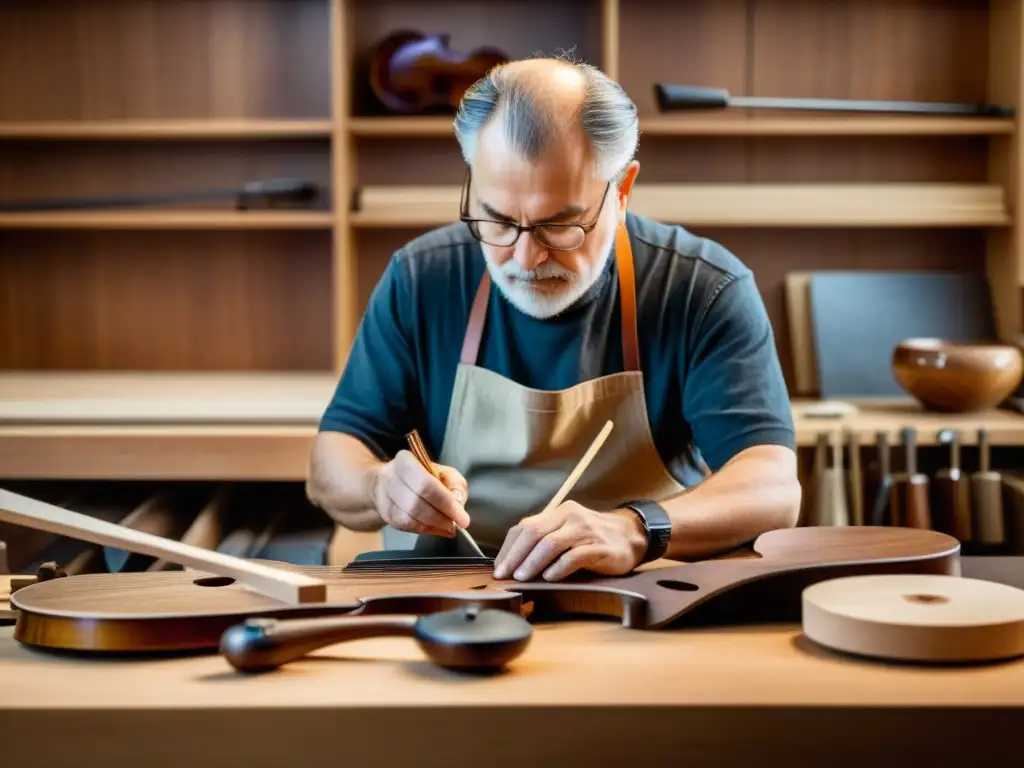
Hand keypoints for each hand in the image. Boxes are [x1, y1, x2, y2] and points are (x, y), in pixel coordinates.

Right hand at [370, 450, 470, 537]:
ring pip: (410, 518)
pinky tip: (437, 528)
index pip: (426, 484)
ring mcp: (385, 498)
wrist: (391, 482)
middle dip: (440, 517)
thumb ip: (455, 486)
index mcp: (405, 462)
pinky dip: (425, 530)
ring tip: (448, 527)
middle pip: (416, 503)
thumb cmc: (422, 476)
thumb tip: (458, 505)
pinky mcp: (386, 515)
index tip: (462, 518)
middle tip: (456, 524)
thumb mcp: (444, 472)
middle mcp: (390, 479)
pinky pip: (406, 527)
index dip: (446, 503)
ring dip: (433, 526)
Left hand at [493, 501, 647, 581]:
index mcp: (558, 512)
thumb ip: (544, 540)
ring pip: (551, 544)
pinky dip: (558, 568)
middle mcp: (570, 516)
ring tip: (522, 578)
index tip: (499, 567)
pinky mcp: (600, 548)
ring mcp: (585, 531)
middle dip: (515, 556)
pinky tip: (549, 578)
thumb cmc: (593, 538)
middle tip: (504, 575)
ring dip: (532, 562)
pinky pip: (574, 557)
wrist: (630, 536)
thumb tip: (513, 562)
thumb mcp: (567, 531)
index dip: (509, 548)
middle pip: (534, 533)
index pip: (525, 526)